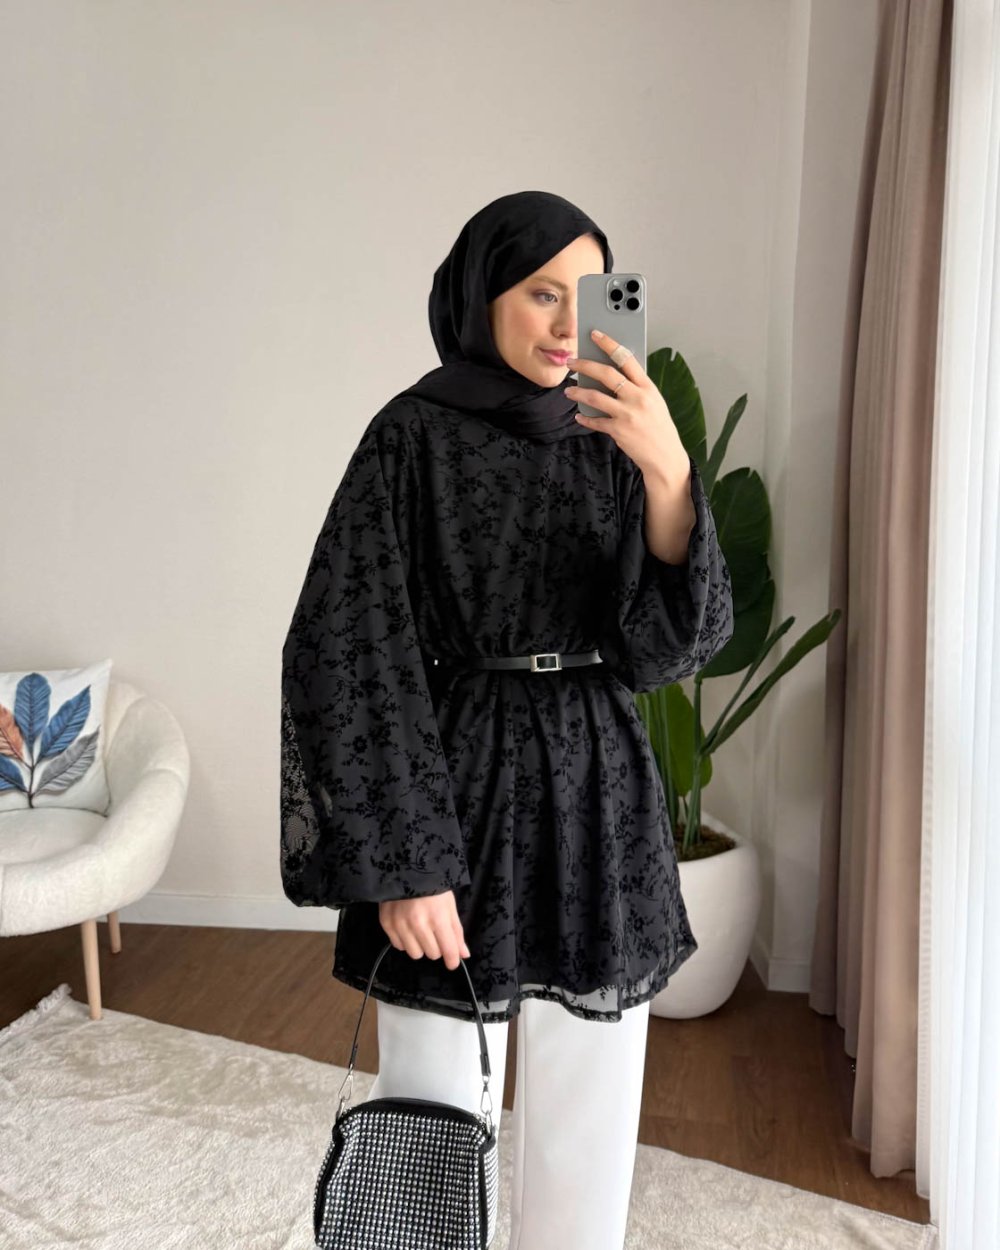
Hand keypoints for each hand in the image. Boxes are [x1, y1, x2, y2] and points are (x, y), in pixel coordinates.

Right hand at [379, 890, 470, 971]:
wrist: (405, 868)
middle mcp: (418, 925)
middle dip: (437, 947)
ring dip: (420, 946)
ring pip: (415, 954)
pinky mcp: (386, 924)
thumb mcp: (449, 905)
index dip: (452, 960)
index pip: (448, 950)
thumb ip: (456, 932)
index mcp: (438, 918)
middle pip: (432, 954)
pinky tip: (407, 927)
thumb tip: (463, 955)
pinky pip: (399, 946)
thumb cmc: (433, 885)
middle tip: (435, 933)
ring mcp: (400, 925)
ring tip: (420, 930)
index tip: (453, 963)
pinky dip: (405, 940)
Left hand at [563, 329, 688, 478]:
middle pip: (606, 374)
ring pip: (596, 397)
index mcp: (648, 387)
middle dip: (585, 365)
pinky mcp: (619, 431)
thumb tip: (613, 375)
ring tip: (568, 390)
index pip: (626, 358)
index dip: (608, 344)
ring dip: (578, 392)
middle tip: (571, 362)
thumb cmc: (659, 427)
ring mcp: (627, 414)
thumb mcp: (654, 402)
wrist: (665, 456)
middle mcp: (638, 397)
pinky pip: (596, 421)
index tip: (595, 335)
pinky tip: (579, 415)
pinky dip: (585, 418)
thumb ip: (637, 388)